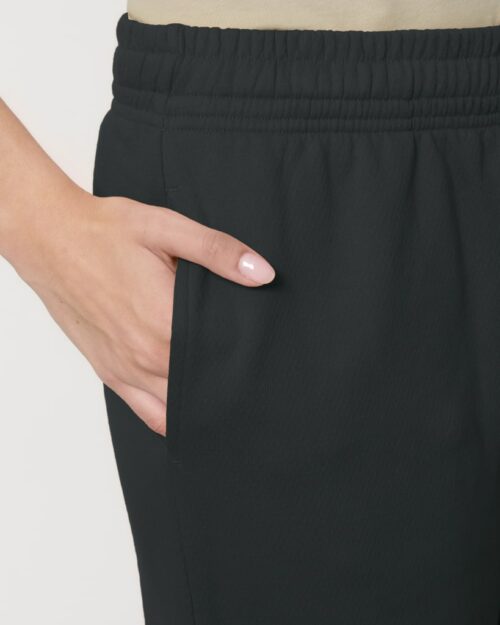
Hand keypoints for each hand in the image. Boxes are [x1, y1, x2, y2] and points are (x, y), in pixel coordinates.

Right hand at [14, 191, 273, 435]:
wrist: (51, 240)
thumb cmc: (105, 233)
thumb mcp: (166, 229)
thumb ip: (218, 252)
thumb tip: (262, 273)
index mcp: (165, 325)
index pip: (222, 361)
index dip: (246, 360)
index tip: (261, 355)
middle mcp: (146, 357)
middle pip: (204, 388)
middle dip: (228, 382)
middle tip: (248, 369)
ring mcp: (126, 371)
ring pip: (178, 410)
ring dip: (201, 401)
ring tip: (221, 384)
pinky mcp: (110, 373)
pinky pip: (149, 414)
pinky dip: (171, 414)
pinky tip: (187, 399)